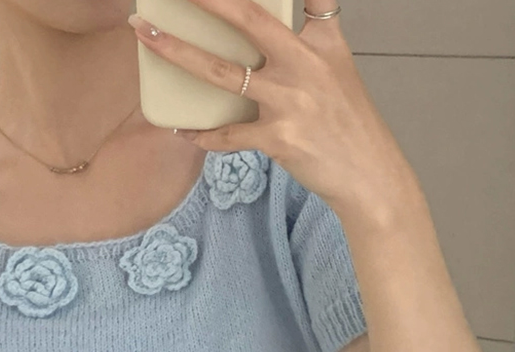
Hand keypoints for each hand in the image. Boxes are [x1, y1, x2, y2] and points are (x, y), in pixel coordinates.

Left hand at [129, 0, 417, 217]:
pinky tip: (183, 131)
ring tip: (148, 38)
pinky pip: (227, 134)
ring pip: (222, 73)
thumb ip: (314, 33)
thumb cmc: (347, 120)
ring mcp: (289, 101)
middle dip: (209, 0)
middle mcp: (305, 64)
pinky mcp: (277, 138)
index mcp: (321, 41)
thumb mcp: (338, 65)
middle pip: (249, 20)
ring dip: (179, 53)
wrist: (366, 172)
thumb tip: (291, 16)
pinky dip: (203, 135)